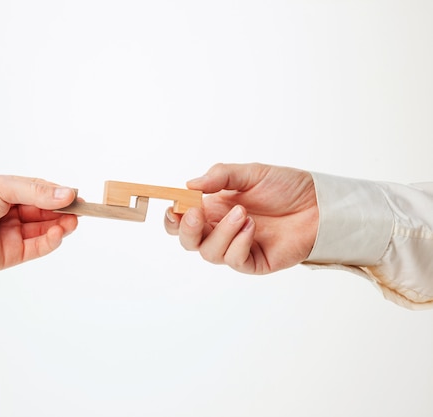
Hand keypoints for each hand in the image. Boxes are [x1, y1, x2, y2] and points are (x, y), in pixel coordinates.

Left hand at [0, 175, 77, 276]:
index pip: (42, 191)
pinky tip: (58, 234)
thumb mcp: (1, 189)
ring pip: (45, 229)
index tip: (76, 195)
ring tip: (72, 222)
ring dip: (61, 225)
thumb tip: (67, 193)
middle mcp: (12, 213)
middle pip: (47, 211)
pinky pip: (38, 247)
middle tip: (81, 210)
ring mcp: (13, 234)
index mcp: (8, 193)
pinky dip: (51, 241)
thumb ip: (35, 191)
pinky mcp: (13, 255)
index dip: (60, 193)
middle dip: (64, 210)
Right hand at [164, 163, 317, 273]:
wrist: (319, 204)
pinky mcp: (254, 261)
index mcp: (215, 209)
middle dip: (188, 230)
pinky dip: (238, 244)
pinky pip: (234, 260)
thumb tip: (190, 184)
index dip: (173, 218)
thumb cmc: (287, 187)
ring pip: (210, 253)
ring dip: (222, 233)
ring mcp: (237, 247)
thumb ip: (220, 176)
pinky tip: (252, 227)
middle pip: (189, 241)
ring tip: (243, 213)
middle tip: (197, 214)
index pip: (183, 220)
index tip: (175, 207)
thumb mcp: (251, 173)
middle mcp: (221, 230)